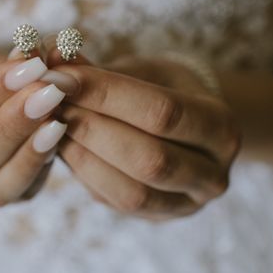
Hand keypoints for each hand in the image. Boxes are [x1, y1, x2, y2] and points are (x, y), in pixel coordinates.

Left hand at [50, 54, 241, 220]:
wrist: (186, 129)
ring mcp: (187, 204)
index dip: (107, 94)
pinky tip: (60, 146)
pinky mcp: (157, 217)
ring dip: (82, 157)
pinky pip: (115, 202)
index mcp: (222, 128)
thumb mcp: (142, 71)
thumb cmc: (162, 90)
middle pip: (150, 159)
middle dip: (91, 129)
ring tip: (50, 124)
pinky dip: (83, 173)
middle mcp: (213, 175)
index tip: (62, 76)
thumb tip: (52, 55)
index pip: (163, 112)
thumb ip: (101, 69)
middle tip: (50, 102)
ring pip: (132, 193)